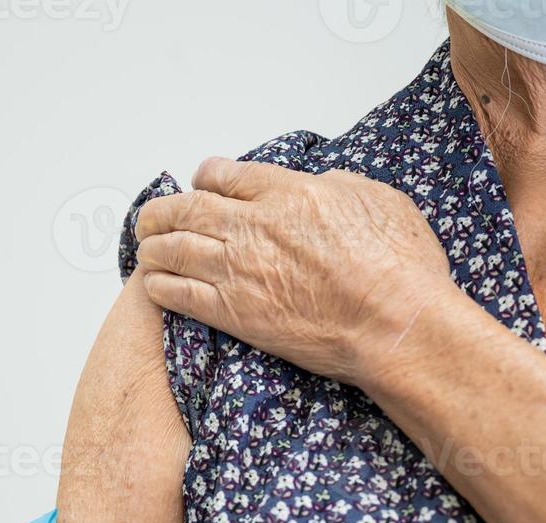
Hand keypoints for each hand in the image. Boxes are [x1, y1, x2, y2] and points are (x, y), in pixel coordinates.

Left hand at [135, 158, 458, 388]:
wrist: (394, 324)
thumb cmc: (400, 269)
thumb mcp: (379, 201)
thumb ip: (340, 187)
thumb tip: (322, 185)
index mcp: (290, 192)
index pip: (227, 176)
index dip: (207, 178)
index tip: (200, 182)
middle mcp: (255, 226)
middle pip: (189, 209)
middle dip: (163, 210)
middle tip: (151, 216)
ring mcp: (241, 271)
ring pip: (176, 248)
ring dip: (154, 246)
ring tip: (145, 247)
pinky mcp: (236, 314)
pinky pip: (182, 295)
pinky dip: (161, 286)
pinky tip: (152, 285)